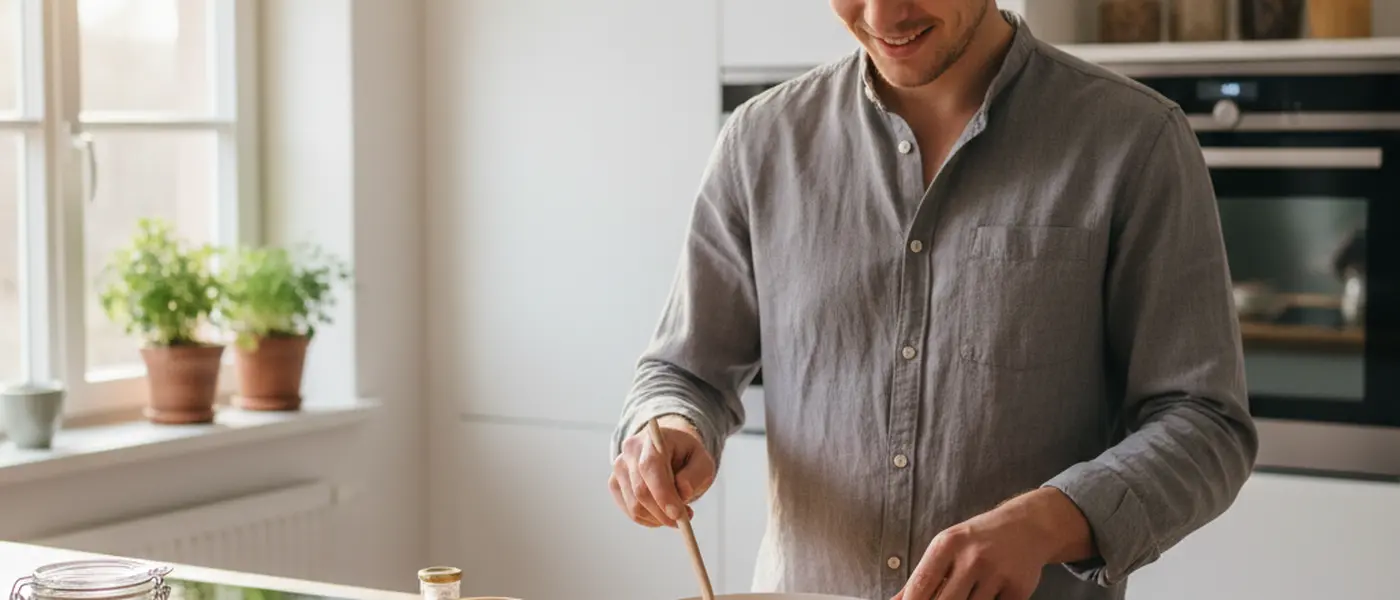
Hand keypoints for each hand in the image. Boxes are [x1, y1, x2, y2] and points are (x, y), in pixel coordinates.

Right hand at [609, 414, 716, 527]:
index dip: (663, 494)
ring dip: (658, 518)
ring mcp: (619, 467)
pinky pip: (630, 512)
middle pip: (641, 491)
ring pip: (634, 506)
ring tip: (677, 512)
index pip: (651, 467)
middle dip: (663, 512)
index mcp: (653, 438)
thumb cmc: (686, 454)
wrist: (669, 448)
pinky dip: (649, 519)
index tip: (678, 514)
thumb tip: (683, 492)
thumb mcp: (703, 460)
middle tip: (684, 519)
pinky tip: (662, 512)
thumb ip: (696, 474)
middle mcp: (630, 450)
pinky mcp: (615, 483)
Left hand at [893, 488, 1093, 599]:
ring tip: (968, 592)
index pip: (921, 585)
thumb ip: (922, 577)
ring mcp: (996, 573)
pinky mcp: (1018, 589)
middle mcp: (972, 557)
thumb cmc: (978, 539)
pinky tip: (990, 594)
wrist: (1027, 526)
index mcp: (947, 544)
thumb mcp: (947, 547)